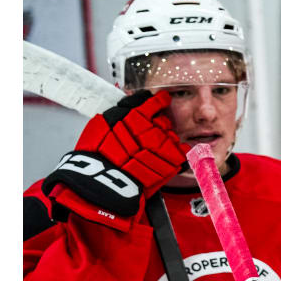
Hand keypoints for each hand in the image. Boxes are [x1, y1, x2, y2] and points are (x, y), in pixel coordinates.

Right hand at [41, 90, 186, 229]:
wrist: (105, 180)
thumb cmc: (97, 154)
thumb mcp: (101, 124)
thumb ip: (121, 111)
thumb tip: (132, 103)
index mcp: (135, 114)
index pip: (154, 101)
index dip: (159, 101)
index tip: (161, 100)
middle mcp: (153, 125)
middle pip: (163, 120)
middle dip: (157, 127)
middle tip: (145, 139)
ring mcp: (164, 142)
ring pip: (172, 135)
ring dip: (164, 141)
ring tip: (151, 154)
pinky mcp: (173, 159)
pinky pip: (183, 150)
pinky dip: (178, 153)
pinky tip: (169, 158)